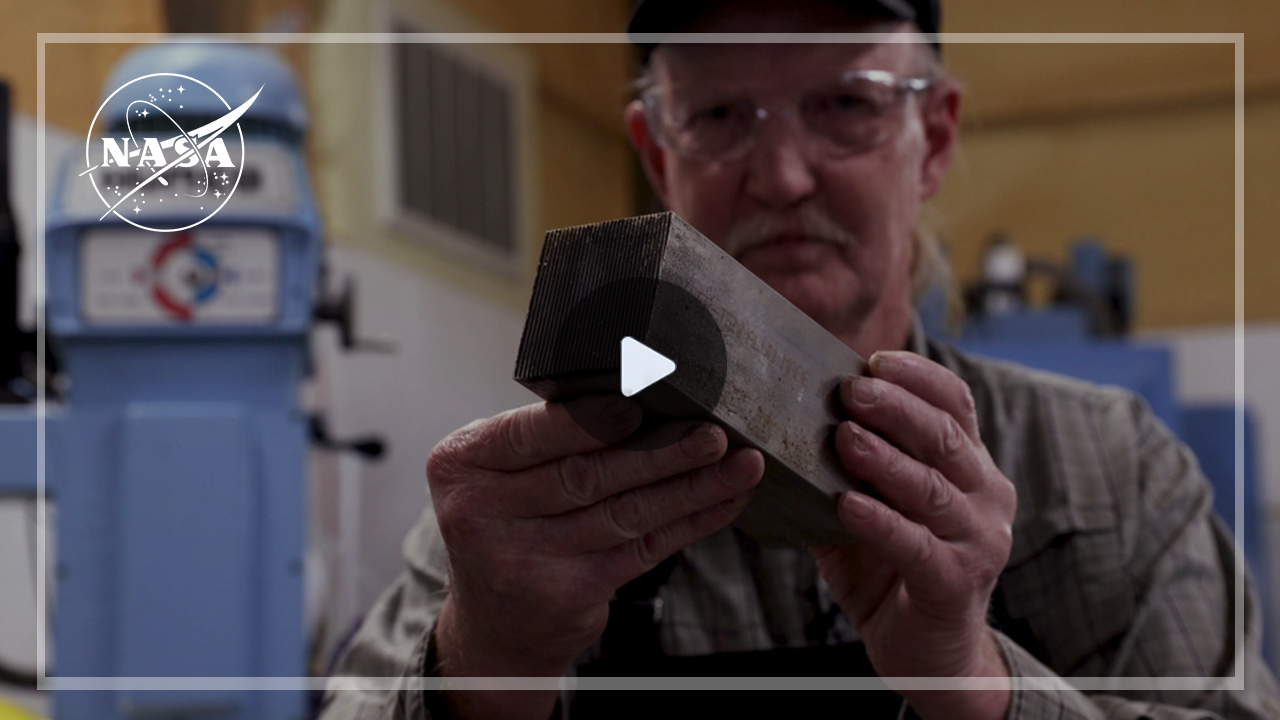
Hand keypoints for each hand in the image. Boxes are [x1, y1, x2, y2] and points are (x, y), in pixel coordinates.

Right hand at [427, 396, 763, 718]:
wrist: (494, 621)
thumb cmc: (506, 521)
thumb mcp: (498, 473)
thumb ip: (547, 438)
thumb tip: (646, 392)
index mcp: (461, 465)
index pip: (531, 434)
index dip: (589, 420)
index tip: (639, 402)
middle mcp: (482, 515)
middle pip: (586, 475)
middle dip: (659, 452)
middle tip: (712, 432)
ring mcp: (524, 561)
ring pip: (625, 513)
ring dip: (691, 486)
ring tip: (739, 463)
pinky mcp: (569, 594)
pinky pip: (645, 548)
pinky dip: (692, 520)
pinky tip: (726, 500)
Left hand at [812, 351, 1016, 719]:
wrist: (928, 654)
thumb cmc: (893, 570)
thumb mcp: (869, 510)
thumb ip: (841, 470)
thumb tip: (777, 423)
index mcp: (969, 467)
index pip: (955, 404)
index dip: (918, 377)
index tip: (874, 361)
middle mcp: (986, 495)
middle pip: (944, 436)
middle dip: (896, 408)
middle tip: (851, 390)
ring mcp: (979, 540)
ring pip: (930, 488)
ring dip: (885, 459)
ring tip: (844, 438)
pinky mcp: (956, 582)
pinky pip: (916, 545)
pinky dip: (880, 522)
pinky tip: (847, 505)